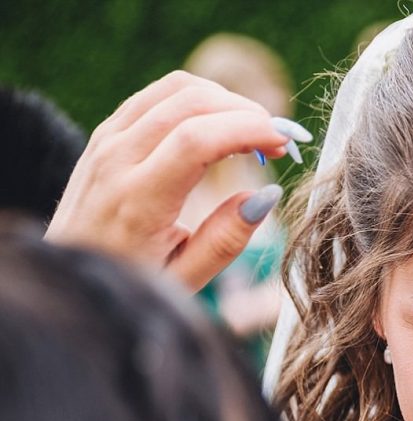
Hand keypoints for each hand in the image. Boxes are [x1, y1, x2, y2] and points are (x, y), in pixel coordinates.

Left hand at [45, 71, 311, 291]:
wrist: (70, 273)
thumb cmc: (132, 281)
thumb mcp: (185, 278)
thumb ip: (226, 239)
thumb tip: (266, 195)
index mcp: (137, 202)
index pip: (196, 140)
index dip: (247, 130)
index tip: (283, 143)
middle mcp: (116, 161)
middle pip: (188, 103)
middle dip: (246, 111)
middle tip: (279, 140)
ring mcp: (107, 140)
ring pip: (174, 88)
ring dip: (225, 100)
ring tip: (256, 132)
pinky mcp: (107, 133)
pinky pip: (157, 95)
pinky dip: (199, 100)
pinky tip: (223, 126)